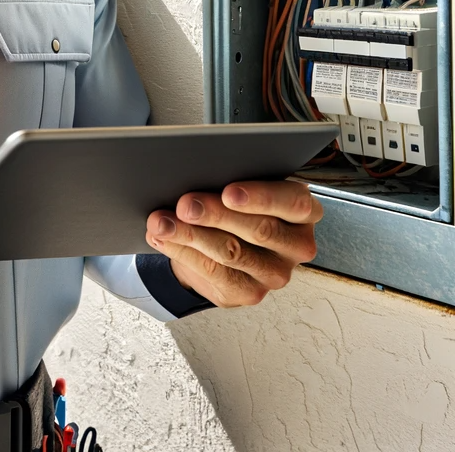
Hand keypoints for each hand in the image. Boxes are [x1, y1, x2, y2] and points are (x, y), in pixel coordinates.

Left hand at [144, 180, 322, 307]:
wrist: (220, 245)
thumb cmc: (234, 206)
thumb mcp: (242, 188)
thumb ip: (232, 179)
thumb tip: (198, 171)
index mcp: (303, 212)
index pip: (293, 203)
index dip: (261, 197)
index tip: (228, 192)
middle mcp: (296, 245)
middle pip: (259, 229)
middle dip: (215, 214)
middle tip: (184, 204)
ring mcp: (275, 274)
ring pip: (231, 252)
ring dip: (191, 234)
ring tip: (162, 221)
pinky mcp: (250, 293)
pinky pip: (213, 272)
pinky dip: (183, 252)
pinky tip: (163, 238)